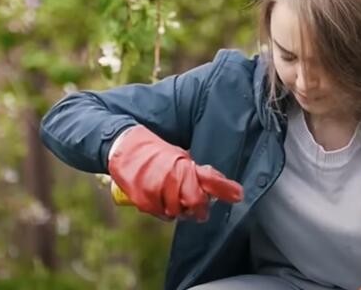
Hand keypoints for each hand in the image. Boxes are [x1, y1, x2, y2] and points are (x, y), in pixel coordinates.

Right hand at [108, 125, 242, 219]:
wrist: (123, 146)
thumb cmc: (153, 151)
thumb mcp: (177, 155)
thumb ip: (195, 171)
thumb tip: (216, 184)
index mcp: (182, 163)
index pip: (208, 178)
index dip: (225, 188)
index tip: (238, 195)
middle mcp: (171, 176)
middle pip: (195, 202)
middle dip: (199, 208)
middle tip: (199, 210)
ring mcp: (156, 189)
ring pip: (176, 212)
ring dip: (179, 210)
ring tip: (173, 199)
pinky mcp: (142, 199)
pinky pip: (160, 214)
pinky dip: (163, 210)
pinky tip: (160, 201)